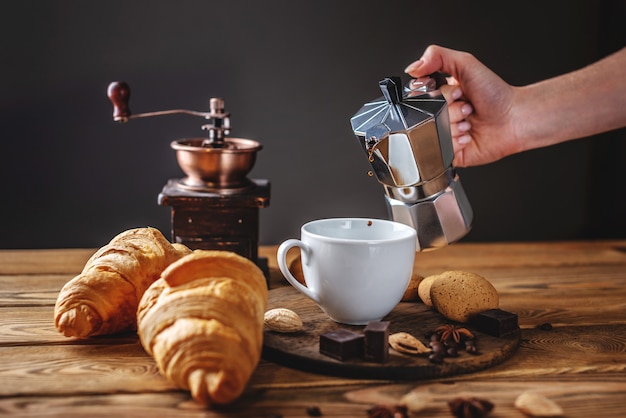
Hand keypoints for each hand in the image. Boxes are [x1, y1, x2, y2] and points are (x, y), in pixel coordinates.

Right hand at [405, 45, 520, 166]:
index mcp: (437, 95)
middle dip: (449, 109)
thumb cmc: (496, 94)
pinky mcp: (447, 153)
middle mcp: (437, 114)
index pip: (416, 95)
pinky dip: (455, 142)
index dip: (435, 94)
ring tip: (469, 121)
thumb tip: (413, 67)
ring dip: (454, 125)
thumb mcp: (466, 64)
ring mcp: (441, 134)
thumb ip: (437, 56)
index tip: (455, 91)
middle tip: (466, 105)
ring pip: (432, 132)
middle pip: (424, 115)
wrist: (515, 119)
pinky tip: (468, 135)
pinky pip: (439, 149)